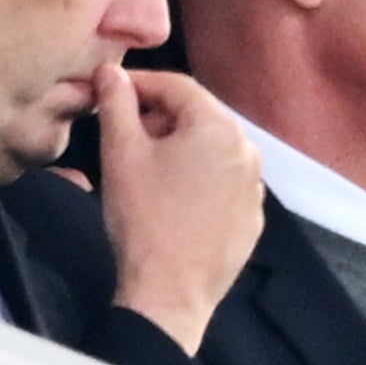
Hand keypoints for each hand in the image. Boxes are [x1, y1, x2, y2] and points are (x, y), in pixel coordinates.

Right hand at [95, 64, 262, 353]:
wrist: (168, 295)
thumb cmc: (143, 217)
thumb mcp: (121, 153)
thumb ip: (116, 103)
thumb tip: (111, 69)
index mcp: (219, 126)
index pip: (176, 86)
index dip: (140, 85)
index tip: (111, 93)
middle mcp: (247, 149)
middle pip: (198, 116)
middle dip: (160, 117)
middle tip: (126, 134)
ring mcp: (254, 186)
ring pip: (211, 150)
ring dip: (180, 148)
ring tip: (147, 168)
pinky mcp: (252, 218)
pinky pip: (223, 182)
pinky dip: (199, 179)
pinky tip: (173, 199)